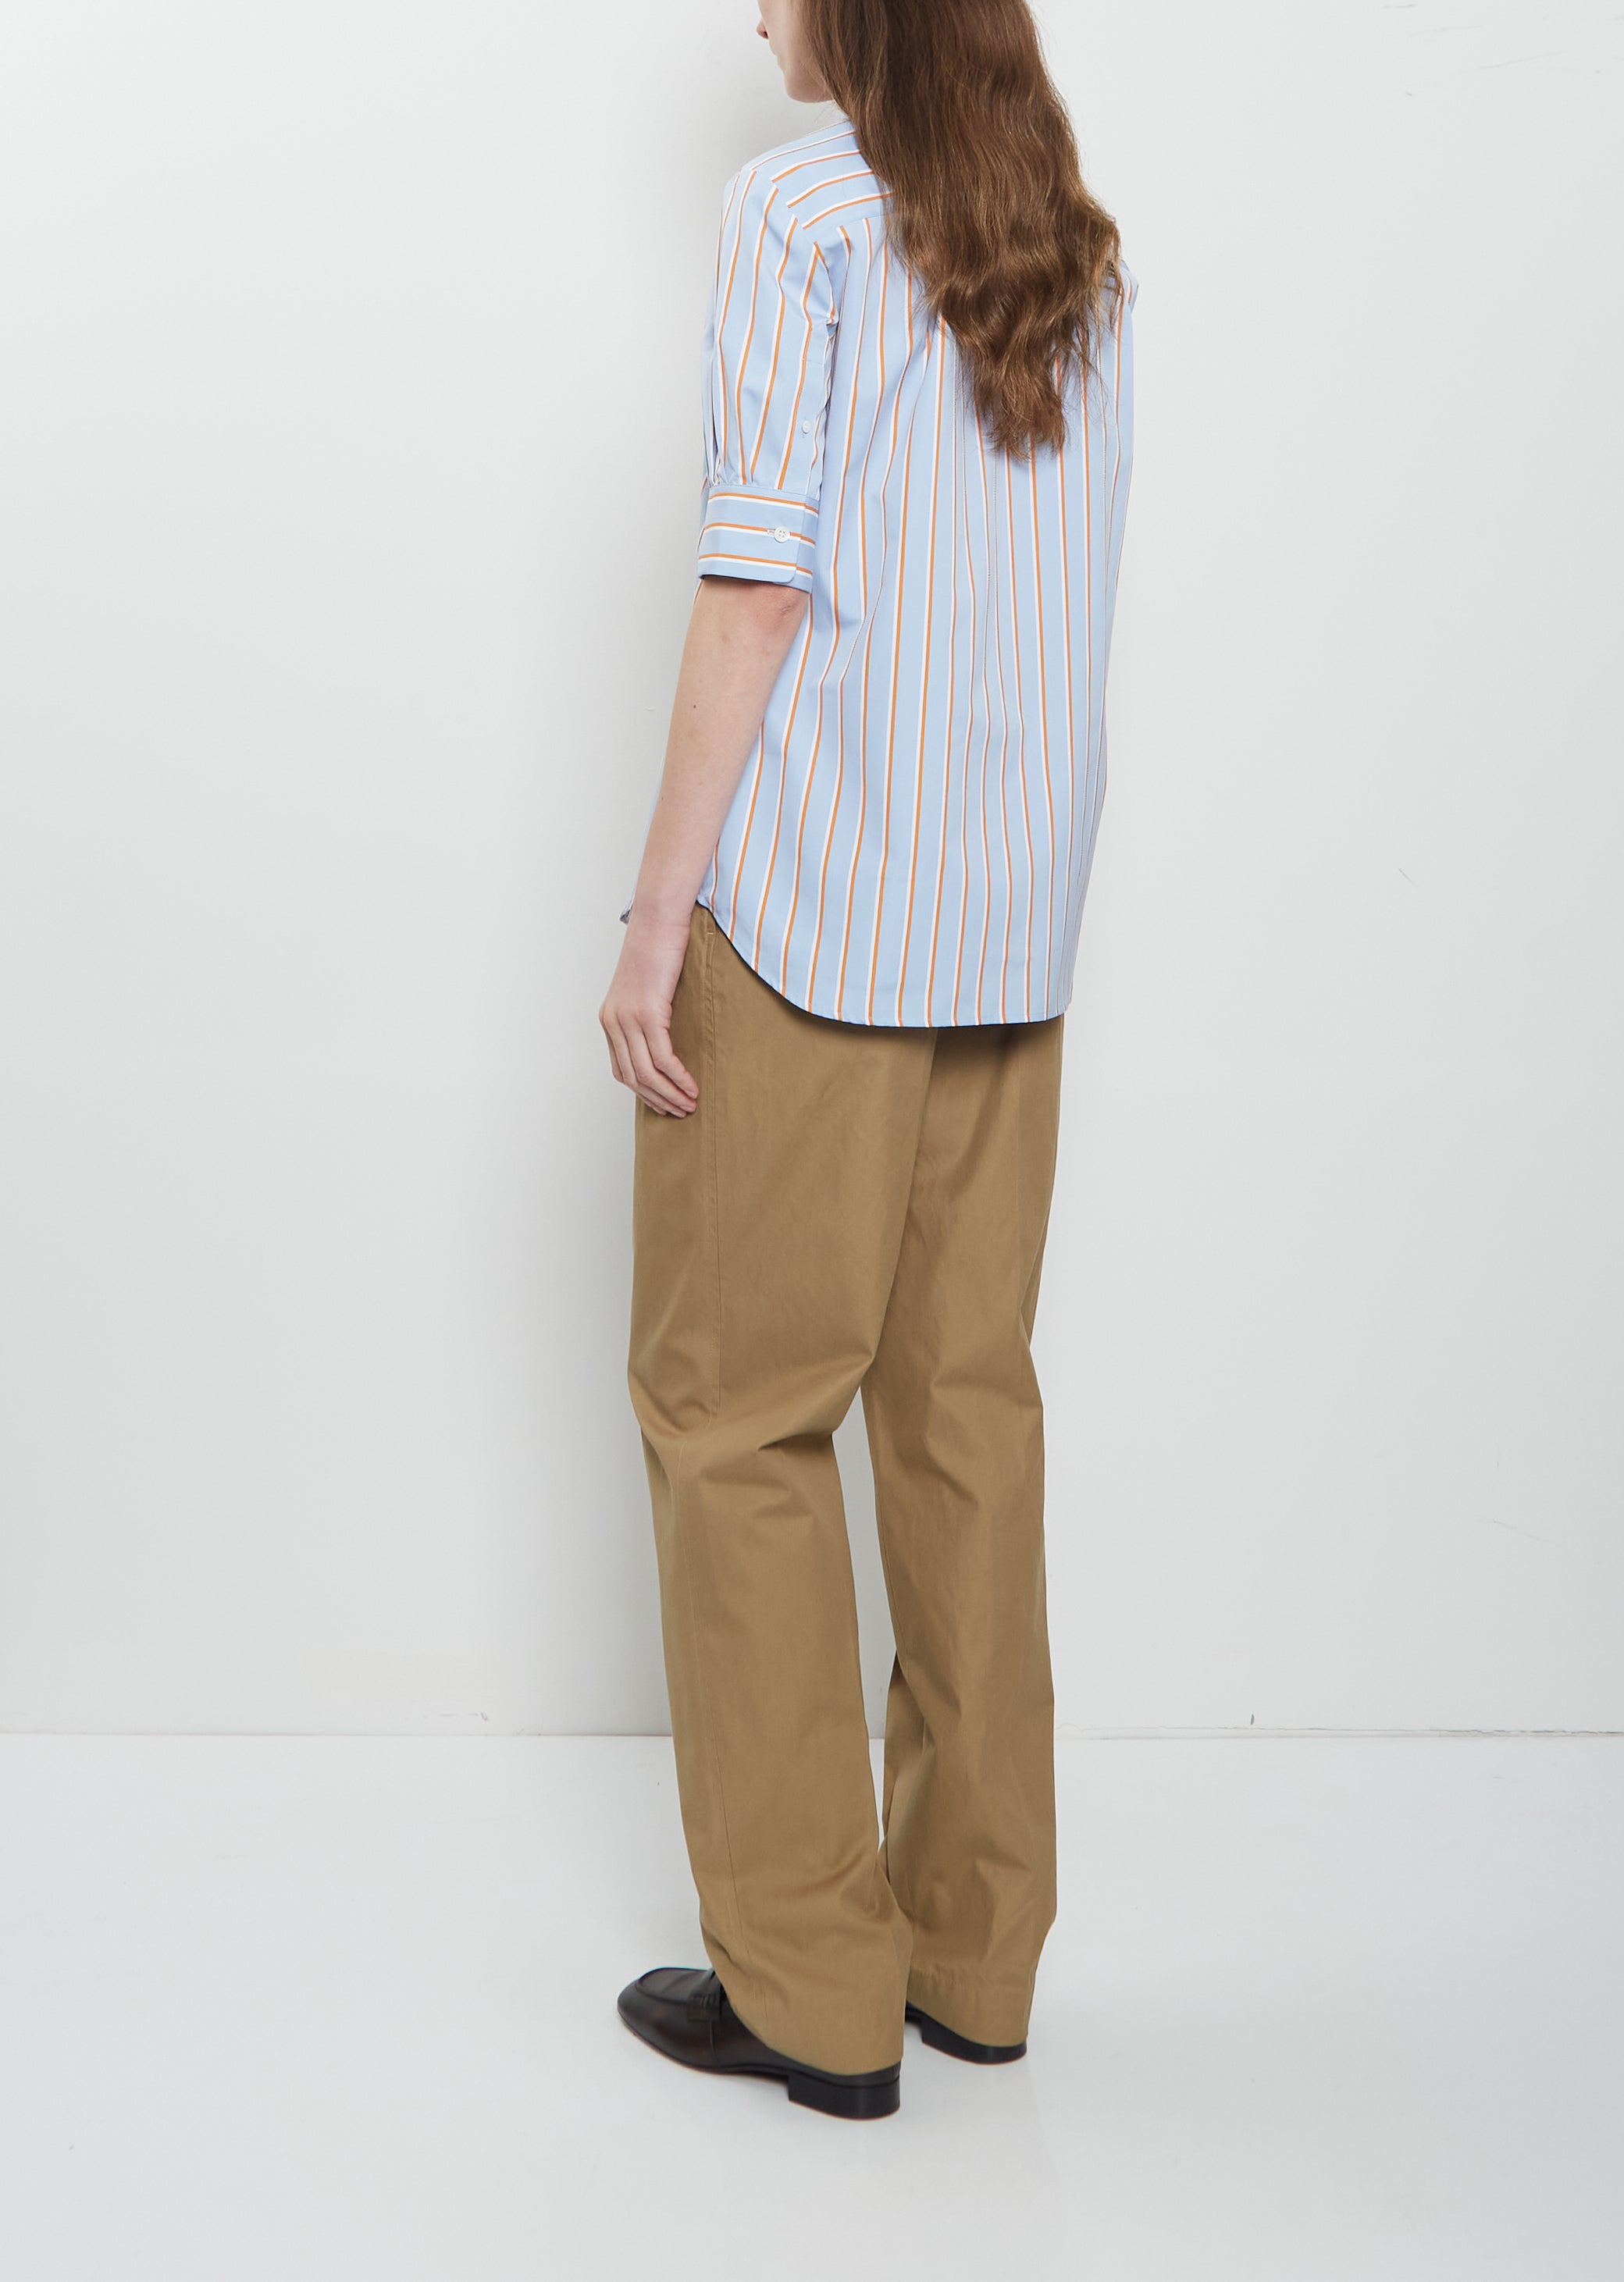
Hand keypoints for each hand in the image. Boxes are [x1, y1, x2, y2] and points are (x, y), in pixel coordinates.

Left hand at [599, 908, 700, 1116]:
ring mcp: (628, 1018)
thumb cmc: (660, 948)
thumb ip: (650, 1015)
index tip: (665, 1102)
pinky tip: (691, 1086)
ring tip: (689, 1104)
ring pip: (647, 1073)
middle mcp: (613, 1021)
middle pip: (632, 1077)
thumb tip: (667, 1039)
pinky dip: (678, 1078)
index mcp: (609, 1018)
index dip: (644, 1092)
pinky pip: (663, 1058)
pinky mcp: (648, 1013)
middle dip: (658, 1100)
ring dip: (670, 1094)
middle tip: (681, 1111)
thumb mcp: (648, 988)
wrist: (659, 918)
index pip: (621, 1069)